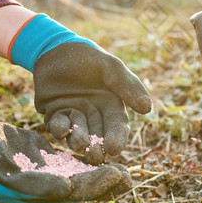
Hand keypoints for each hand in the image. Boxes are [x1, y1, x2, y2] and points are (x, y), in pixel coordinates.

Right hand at [0, 105, 131, 202]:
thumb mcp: (3, 169)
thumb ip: (35, 183)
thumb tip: (67, 190)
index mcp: (31, 194)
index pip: (70, 192)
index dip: (95, 186)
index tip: (117, 176)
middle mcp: (39, 188)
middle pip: (79, 189)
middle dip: (104, 184)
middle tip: (130, 178)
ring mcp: (40, 175)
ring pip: (77, 178)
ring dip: (101, 177)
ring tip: (126, 174)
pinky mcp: (40, 161)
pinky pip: (67, 165)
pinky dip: (87, 164)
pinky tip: (105, 158)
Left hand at [8, 14, 150, 163]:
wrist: (55, 47)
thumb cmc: (87, 57)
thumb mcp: (110, 67)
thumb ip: (127, 86)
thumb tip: (147, 109)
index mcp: (111, 105)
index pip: (116, 126)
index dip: (116, 138)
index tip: (114, 149)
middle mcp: (93, 114)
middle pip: (97, 136)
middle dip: (96, 147)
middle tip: (95, 155)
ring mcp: (73, 115)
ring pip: (77, 134)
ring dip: (77, 141)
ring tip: (79, 144)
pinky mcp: (54, 114)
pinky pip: (57, 125)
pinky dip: (59, 128)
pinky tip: (61, 129)